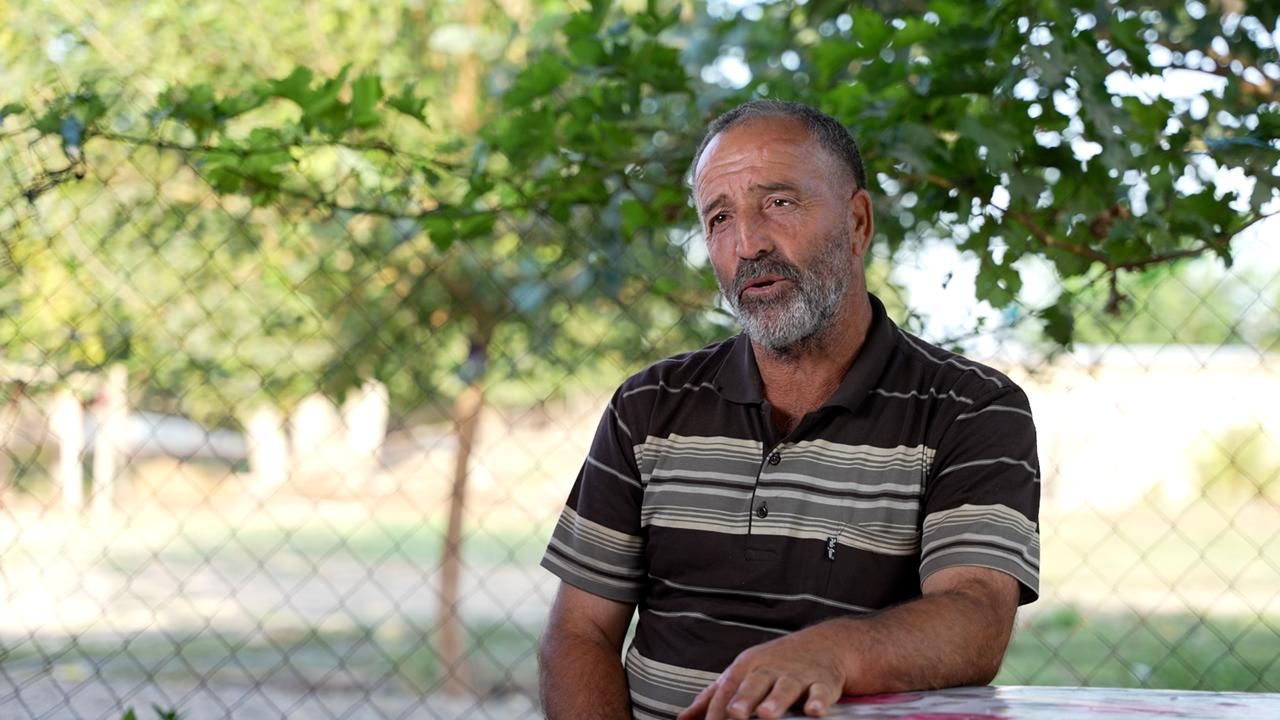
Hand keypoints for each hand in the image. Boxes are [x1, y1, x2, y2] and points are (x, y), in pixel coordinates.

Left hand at [677, 626, 846, 719]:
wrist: (823, 644)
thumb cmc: (773, 664)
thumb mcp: (742, 674)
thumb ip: (713, 698)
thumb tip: (683, 719)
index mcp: (747, 668)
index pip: (727, 689)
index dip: (717, 710)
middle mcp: (770, 669)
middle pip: (754, 683)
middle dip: (743, 699)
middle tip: (735, 714)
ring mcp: (796, 675)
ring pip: (785, 687)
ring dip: (776, 700)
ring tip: (767, 714)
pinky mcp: (822, 682)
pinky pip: (820, 692)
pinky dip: (818, 700)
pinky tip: (814, 711)